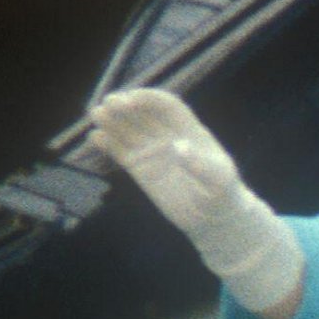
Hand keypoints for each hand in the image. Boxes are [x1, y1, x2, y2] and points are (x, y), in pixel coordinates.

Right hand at [90, 89, 303, 316]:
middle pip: (143, 114)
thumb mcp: (219, 180)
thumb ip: (200, 164)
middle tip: (107, 105)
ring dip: (112, 120)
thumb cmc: (222, 194)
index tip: (131, 101)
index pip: (166, 106)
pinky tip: (96, 138)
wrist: (213, 218)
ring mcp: (153, 151)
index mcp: (190, 130)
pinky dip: (108, 143)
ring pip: (129, 130)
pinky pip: (121, 151)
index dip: (148, 100)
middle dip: (125, 106)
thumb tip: (178, 146)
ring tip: (96, 115)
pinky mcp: (141, 169)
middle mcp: (168, 136)